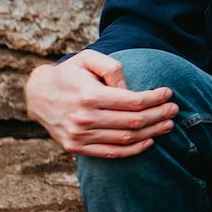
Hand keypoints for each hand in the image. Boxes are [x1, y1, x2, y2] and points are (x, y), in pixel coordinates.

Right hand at [24, 49, 177, 158]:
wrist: (37, 94)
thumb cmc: (69, 74)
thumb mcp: (87, 58)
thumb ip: (111, 68)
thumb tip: (130, 88)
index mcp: (89, 95)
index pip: (133, 101)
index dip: (155, 99)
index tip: (168, 93)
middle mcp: (84, 118)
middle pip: (134, 122)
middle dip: (159, 115)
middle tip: (174, 110)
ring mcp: (79, 136)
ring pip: (126, 139)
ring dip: (152, 133)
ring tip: (167, 124)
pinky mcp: (76, 147)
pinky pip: (111, 153)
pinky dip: (133, 150)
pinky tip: (149, 141)